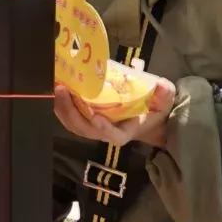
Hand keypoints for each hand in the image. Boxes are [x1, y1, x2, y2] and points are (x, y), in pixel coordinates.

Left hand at [54, 77, 176, 148]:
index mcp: (126, 131)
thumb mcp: (165, 101)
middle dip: (72, 112)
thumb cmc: (154, 109)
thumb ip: (164, 94)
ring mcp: (94, 127)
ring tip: (57, 88)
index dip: (104, 128)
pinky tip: (56, 89)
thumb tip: (162, 86)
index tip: (96, 117)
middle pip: (86, 129)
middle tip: (64, 91)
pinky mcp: (86, 120)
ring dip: (62, 108)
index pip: (113, 136)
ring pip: (74, 125)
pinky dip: (61, 106)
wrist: (146, 116)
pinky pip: (70, 117)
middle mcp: (107, 132)